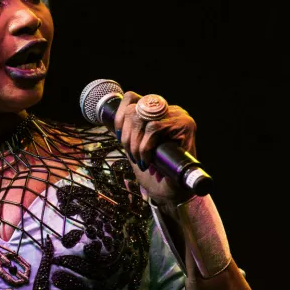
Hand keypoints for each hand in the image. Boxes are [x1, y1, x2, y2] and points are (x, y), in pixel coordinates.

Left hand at [113, 90, 197, 206]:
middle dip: (127, 135)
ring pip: (143, 118)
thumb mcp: (136, 148)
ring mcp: (178, 116)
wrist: (175, 190)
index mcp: (158, 112)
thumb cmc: (156, 171)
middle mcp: (169, 110)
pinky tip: (147, 160)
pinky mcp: (184, 125)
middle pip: (135, 109)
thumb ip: (127, 134)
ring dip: (135, 142)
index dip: (119, 115)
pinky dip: (145, 146)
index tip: (118, 136)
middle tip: (131, 154)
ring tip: (139, 159)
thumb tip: (106, 120)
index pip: (132, 98)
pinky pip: (154, 128)